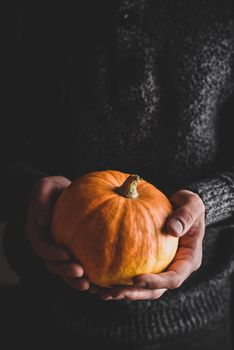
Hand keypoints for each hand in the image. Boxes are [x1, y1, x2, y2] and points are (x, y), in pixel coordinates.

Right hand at [26, 176, 90, 290]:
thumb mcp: (45, 186)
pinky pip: (76, 268)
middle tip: (81, 273)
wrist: (65, 193)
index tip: (66, 255)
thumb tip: (42, 221)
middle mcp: (46, 245)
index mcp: (37, 232)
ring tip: (91, 287)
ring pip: (64, 271)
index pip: (40, 246)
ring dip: (75, 281)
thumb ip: (41, 199)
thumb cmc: (55, 188)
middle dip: (65, 271)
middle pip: (51, 264)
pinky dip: (86, 278)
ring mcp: (57, 251)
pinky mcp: (70, 254)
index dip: (51, 253)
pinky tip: (100, 284)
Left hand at [99, 190, 204, 300]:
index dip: (156, 282)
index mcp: (188, 261)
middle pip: (155, 290)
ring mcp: (161, 267)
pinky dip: (118, 277)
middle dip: (135, 293)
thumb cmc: (189, 205)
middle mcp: (174, 269)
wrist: (182, 206)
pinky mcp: (148, 262)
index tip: (136, 279)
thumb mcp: (192, 206)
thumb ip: (185, 216)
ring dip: (123, 291)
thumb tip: (172, 229)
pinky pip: (133, 272)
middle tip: (113, 292)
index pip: (173, 279)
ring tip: (101, 292)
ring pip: (142, 287)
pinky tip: (99, 277)